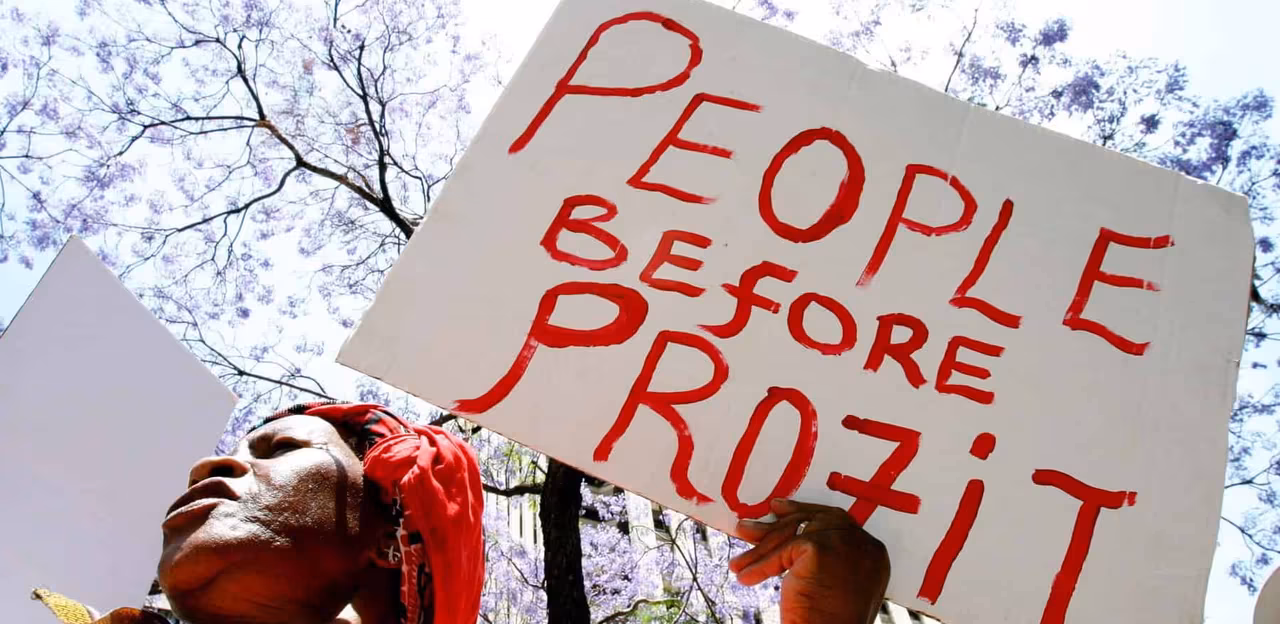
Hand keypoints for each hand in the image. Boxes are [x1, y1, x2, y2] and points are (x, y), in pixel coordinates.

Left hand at [729, 499, 888, 623]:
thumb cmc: (832, 623)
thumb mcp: (835, 583)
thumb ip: (824, 559)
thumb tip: (790, 540)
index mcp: (872, 553)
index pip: (836, 521)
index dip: (806, 515)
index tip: (781, 513)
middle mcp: (863, 543)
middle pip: (814, 521)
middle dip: (781, 521)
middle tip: (754, 524)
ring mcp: (842, 543)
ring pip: (793, 535)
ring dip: (760, 548)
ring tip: (739, 561)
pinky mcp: (818, 549)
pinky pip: (780, 552)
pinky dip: (760, 566)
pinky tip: (746, 576)